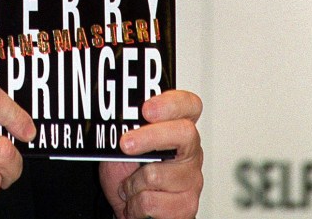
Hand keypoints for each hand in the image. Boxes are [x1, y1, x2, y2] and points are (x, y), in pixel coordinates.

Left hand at [99, 89, 202, 218]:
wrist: (127, 209)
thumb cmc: (126, 173)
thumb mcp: (120, 145)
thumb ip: (126, 128)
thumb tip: (120, 118)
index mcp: (178, 129)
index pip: (189, 105)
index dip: (171, 103)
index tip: (146, 109)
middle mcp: (190, 152)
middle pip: (183, 133)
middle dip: (149, 137)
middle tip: (125, 144)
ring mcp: (192, 180)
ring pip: (157, 174)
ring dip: (132, 183)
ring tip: (131, 185)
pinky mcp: (187, 206)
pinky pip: (152, 202)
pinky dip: (135, 204)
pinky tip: (137, 202)